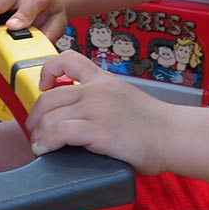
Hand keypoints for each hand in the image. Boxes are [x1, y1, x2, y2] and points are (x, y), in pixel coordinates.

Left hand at [26, 51, 172, 171]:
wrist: (174, 135)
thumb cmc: (154, 124)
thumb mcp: (125, 97)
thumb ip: (102, 100)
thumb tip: (80, 116)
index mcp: (103, 80)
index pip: (68, 59)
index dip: (48, 70)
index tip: (44, 85)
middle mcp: (97, 91)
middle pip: (49, 96)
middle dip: (35, 116)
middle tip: (34, 130)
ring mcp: (97, 110)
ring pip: (50, 116)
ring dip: (38, 134)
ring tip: (38, 145)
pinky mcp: (98, 132)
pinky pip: (59, 134)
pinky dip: (45, 143)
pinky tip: (45, 150)